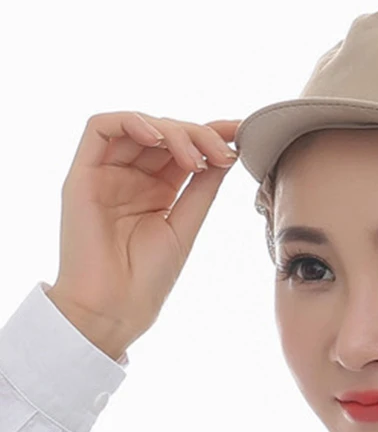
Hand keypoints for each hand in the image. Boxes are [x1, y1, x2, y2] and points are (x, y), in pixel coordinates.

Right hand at [48, 111, 239, 359]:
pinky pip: (99, 127)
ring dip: (173, 131)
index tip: (241, 133)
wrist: (114, 309)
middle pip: (165, 133)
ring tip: (195, 158)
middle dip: (200, 135)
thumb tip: (227, 154)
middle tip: (224, 155)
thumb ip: (202, 188)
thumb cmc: (148, 278)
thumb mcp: (186, 225)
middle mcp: (132, 177)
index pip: (184, 148)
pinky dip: (131, 122)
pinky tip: (158, 138)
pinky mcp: (82, 174)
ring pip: (139, 125)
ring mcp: (107, 174)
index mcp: (158, 190)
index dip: (212, 134)